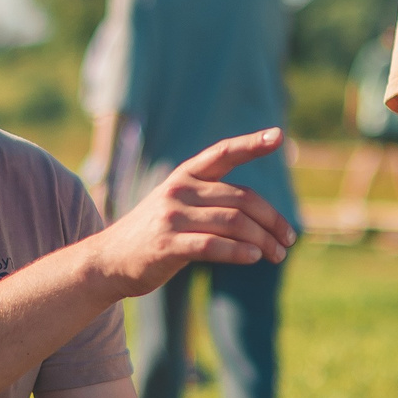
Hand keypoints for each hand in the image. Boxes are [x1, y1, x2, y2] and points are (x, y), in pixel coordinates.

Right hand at [84, 129, 296, 295]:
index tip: (278, 136)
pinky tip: (254, 258)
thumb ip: (213, 202)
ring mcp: (172, 217)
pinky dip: (240, 252)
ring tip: (277, 255)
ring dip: (263, 241)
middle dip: (271, 220)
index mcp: (184, 175)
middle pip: (241, 199)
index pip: (222, 153)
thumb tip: (263, 216)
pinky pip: (213, 245)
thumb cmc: (154, 234)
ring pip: (233, 223)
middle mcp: (179, 190)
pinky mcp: (168, 244)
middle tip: (288, 240)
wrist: (109, 261)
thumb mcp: (178, 205)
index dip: (251, 144)